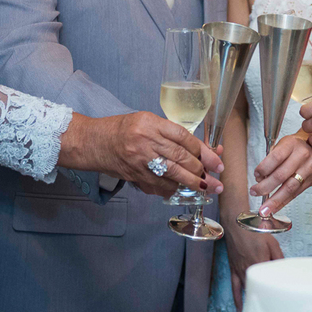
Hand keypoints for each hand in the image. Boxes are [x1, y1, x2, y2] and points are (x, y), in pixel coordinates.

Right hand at [64, 112, 223, 197]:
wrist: (95, 142)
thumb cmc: (123, 129)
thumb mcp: (148, 122)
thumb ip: (170, 134)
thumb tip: (199, 150)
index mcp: (151, 123)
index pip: (184, 137)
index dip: (204, 150)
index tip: (216, 159)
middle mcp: (146, 142)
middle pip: (182, 157)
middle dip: (203, 169)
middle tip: (216, 177)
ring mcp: (141, 161)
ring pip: (174, 174)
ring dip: (194, 183)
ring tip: (208, 187)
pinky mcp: (136, 176)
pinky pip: (161, 186)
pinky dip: (175, 189)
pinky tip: (184, 190)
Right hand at [221, 217, 283, 311]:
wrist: (236, 223)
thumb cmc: (254, 231)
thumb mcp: (272, 242)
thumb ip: (279, 258)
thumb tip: (285, 269)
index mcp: (260, 264)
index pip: (270, 282)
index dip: (277, 291)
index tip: (284, 301)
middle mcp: (249, 270)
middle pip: (259, 288)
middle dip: (266, 299)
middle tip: (274, 310)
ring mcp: (240, 271)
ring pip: (247, 290)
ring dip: (253, 301)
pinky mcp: (233, 269)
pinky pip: (234, 288)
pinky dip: (237, 299)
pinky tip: (240, 308)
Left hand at [250, 132, 311, 215]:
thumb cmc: (295, 146)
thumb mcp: (282, 144)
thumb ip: (271, 160)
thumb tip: (260, 179)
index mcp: (292, 145)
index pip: (276, 157)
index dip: (264, 168)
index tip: (256, 175)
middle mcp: (302, 157)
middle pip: (281, 175)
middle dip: (265, 187)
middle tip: (254, 192)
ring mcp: (308, 170)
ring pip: (289, 188)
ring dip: (274, 201)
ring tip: (264, 209)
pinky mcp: (311, 181)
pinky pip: (295, 194)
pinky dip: (283, 202)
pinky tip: (274, 208)